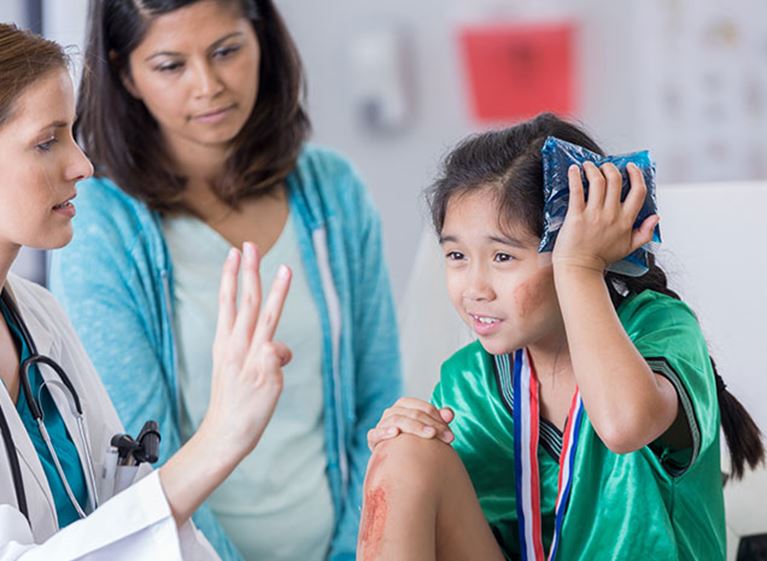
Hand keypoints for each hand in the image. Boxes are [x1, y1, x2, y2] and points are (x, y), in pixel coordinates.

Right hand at [160, 242, 291, 525]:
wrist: (225, 435)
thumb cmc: (234, 402)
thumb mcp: (241, 371)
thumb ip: (261, 352)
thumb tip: (282, 349)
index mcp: (225, 344)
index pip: (227, 303)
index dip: (230, 276)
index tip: (234, 253)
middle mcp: (235, 347)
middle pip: (244, 302)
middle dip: (249, 271)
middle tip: (250, 245)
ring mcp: (249, 359)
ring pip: (265, 318)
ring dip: (276, 292)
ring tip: (286, 269)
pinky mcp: (264, 374)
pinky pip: (278, 352)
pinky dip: (281, 353)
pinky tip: (274, 369)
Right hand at [367, 397, 454, 449]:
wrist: (396, 459)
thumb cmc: (414, 441)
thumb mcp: (429, 430)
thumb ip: (439, 420)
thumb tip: (450, 413)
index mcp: (405, 405)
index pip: (424, 408)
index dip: (439, 419)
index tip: (451, 435)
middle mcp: (392, 412)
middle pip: (413, 413)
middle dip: (432, 425)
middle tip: (447, 439)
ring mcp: (382, 424)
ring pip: (397, 420)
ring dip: (415, 426)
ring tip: (430, 434)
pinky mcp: (373, 438)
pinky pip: (375, 433)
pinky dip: (384, 432)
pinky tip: (395, 433)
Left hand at [552, 161, 658, 273]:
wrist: (579, 268)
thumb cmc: (601, 258)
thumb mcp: (629, 247)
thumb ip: (645, 233)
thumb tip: (656, 217)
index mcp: (626, 221)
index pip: (638, 191)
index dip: (636, 175)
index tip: (630, 167)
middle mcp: (612, 215)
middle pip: (616, 180)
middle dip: (611, 168)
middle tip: (605, 165)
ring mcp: (594, 215)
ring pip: (598, 181)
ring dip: (593, 168)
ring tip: (588, 165)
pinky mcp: (576, 216)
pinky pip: (577, 190)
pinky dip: (575, 177)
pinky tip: (574, 170)